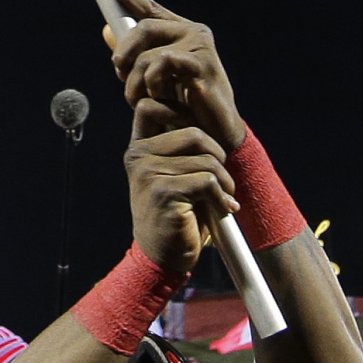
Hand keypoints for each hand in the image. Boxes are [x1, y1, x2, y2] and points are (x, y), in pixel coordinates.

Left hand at [103, 0, 247, 150]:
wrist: (213, 133)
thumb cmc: (185, 106)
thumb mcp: (153, 78)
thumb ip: (133, 55)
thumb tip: (107, 30)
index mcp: (182, 33)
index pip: (151, 9)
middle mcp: (194, 33)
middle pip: (143, 27)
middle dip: (123, 53)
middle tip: (119, 74)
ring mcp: (201, 46)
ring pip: (148, 53)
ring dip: (135, 81)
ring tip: (140, 98)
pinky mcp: (204, 63)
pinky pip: (162, 62)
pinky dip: (153, 81)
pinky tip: (160, 96)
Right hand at [123, 118, 234, 278]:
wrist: (162, 257)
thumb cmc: (177, 213)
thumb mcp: (174, 173)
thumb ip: (181, 147)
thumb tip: (207, 113)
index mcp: (139, 148)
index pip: (150, 106)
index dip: (179, 110)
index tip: (199, 141)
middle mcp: (138, 156)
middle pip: (194, 132)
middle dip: (218, 156)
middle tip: (221, 179)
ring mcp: (147, 173)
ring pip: (207, 160)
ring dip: (224, 182)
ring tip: (222, 199)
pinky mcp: (163, 192)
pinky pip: (208, 181)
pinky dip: (222, 197)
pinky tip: (221, 209)